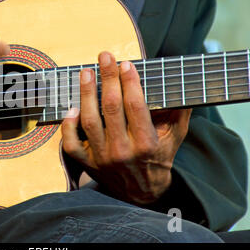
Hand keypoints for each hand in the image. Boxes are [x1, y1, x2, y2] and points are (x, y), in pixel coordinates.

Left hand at [62, 51, 191, 203]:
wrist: (141, 192)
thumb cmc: (158, 158)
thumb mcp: (175, 137)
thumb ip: (178, 112)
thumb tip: (181, 83)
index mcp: (146, 143)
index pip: (135, 106)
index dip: (130, 82)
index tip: (126, 64)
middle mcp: (122, 151)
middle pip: (111, 108)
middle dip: (108, 79)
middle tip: (105, 56)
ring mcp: (102, 157)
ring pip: (90, 121)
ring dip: (86, 94)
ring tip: (86, 72)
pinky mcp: (87, 163)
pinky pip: (71, 144)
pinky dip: (68, 126)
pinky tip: (71, 107)